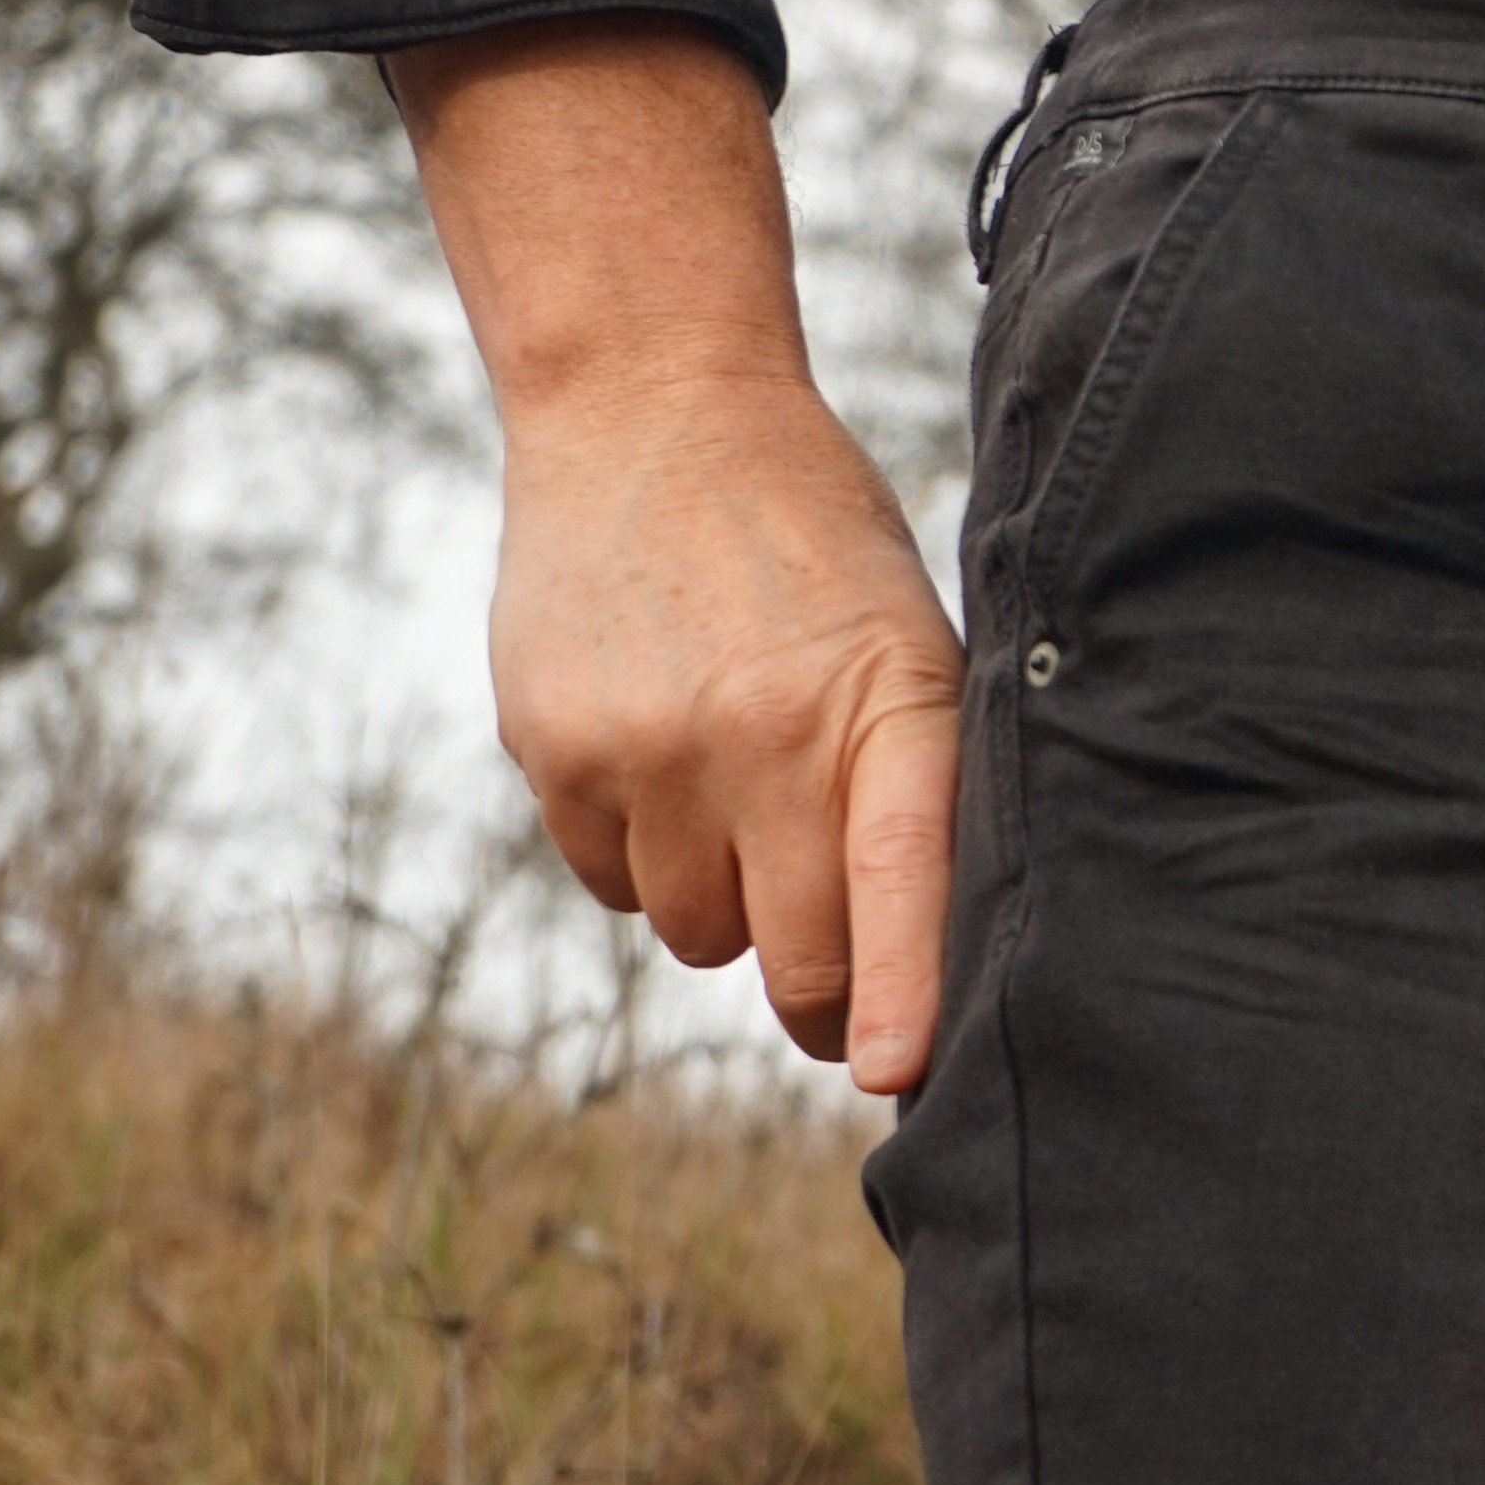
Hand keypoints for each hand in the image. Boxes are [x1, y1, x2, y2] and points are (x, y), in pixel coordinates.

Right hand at [490, 360, 961, 1092]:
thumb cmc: (812, 541)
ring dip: (721, 895)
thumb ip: (915, 780)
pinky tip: (656, 744)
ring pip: (696, 934)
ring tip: (732, 771)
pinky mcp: (554, 749)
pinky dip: (638, 851)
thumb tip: (930, 961)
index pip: (902, 873)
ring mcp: (648, 746)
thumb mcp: (905, 632)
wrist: (652, 407)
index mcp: (880, 696)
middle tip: (835, 972)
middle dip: (821, 991)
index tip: (897, 1076)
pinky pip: (610, 885)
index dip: (907, 991)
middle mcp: (762, 731)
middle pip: (792, 960)